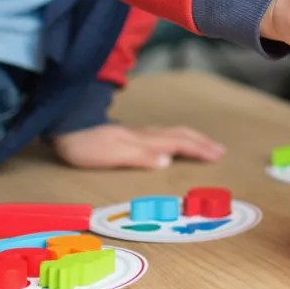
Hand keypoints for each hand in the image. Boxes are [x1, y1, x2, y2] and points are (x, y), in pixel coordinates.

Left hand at [52, 124, 224, 169]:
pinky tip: (176, 141)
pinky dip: (179, 138)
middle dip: (202, 142)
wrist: (69, 127)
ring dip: (193, 138)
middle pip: (181, 135)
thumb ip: (141, 157)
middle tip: (220, 150)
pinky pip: (166, 134)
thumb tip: (168, 161)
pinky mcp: (133, 134)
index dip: (199, 149)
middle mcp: (147, 135)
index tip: (218, 155)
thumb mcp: (113, 154)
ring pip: (175, 132)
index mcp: (146, 140)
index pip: (180, 144)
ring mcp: (141, 133)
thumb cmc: (89, 145)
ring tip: (206, 144)